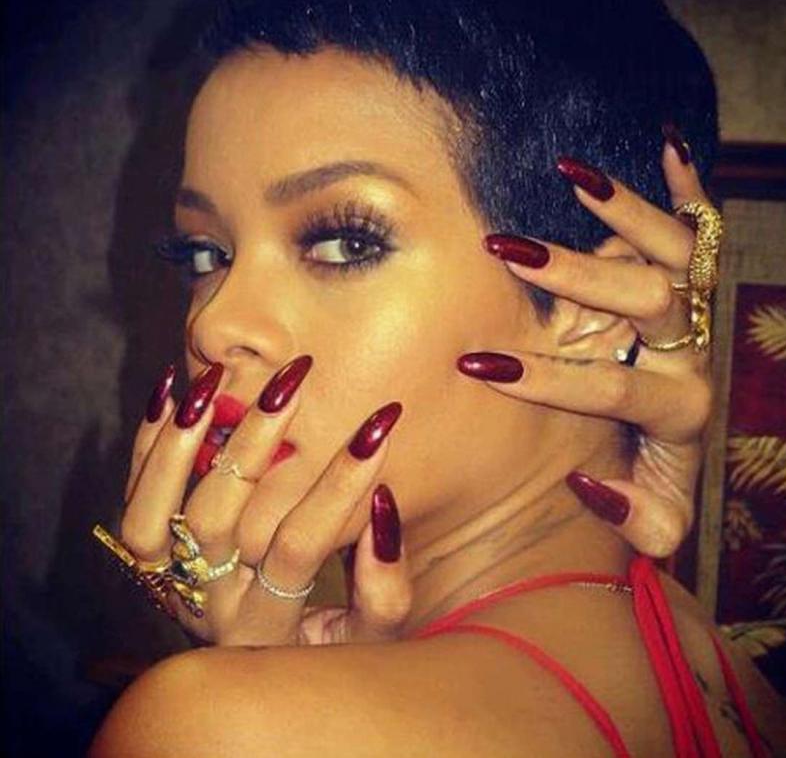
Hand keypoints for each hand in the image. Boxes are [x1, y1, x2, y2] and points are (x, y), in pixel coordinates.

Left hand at [120, 357, 412, 645]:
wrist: (256, 674)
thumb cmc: (321, 656)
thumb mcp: (365, 642)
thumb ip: (384, 592)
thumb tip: (382, 512)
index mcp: (266, 626)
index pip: (300, 546)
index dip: (340, 486)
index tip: (379, 428)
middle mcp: (208, 606)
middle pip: (219, 518)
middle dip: (256, 441)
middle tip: (294, 380)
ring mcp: (171, 584)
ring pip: (155, 515)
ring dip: (183, 441)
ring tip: (219, 381)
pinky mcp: (150, 561)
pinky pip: (133, 501)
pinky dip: (147, 443)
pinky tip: (174, 390)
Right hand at [458, 131, 712, 557]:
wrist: (688, 436)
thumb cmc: (658, 472)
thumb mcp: (660, 514)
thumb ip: (637, 517)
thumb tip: (587, 482)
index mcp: (679, 409)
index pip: (610, 385)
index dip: (544, 377)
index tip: (478, 364)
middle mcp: (693, 350)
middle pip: (645, 299)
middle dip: (572, 276)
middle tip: (505, 252)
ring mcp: (695, 308)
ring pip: (674, 249)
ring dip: (622, 210)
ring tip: (568, 176)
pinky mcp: (696, 279)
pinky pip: (704, 226)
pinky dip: (688, 187)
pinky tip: (669, 145)